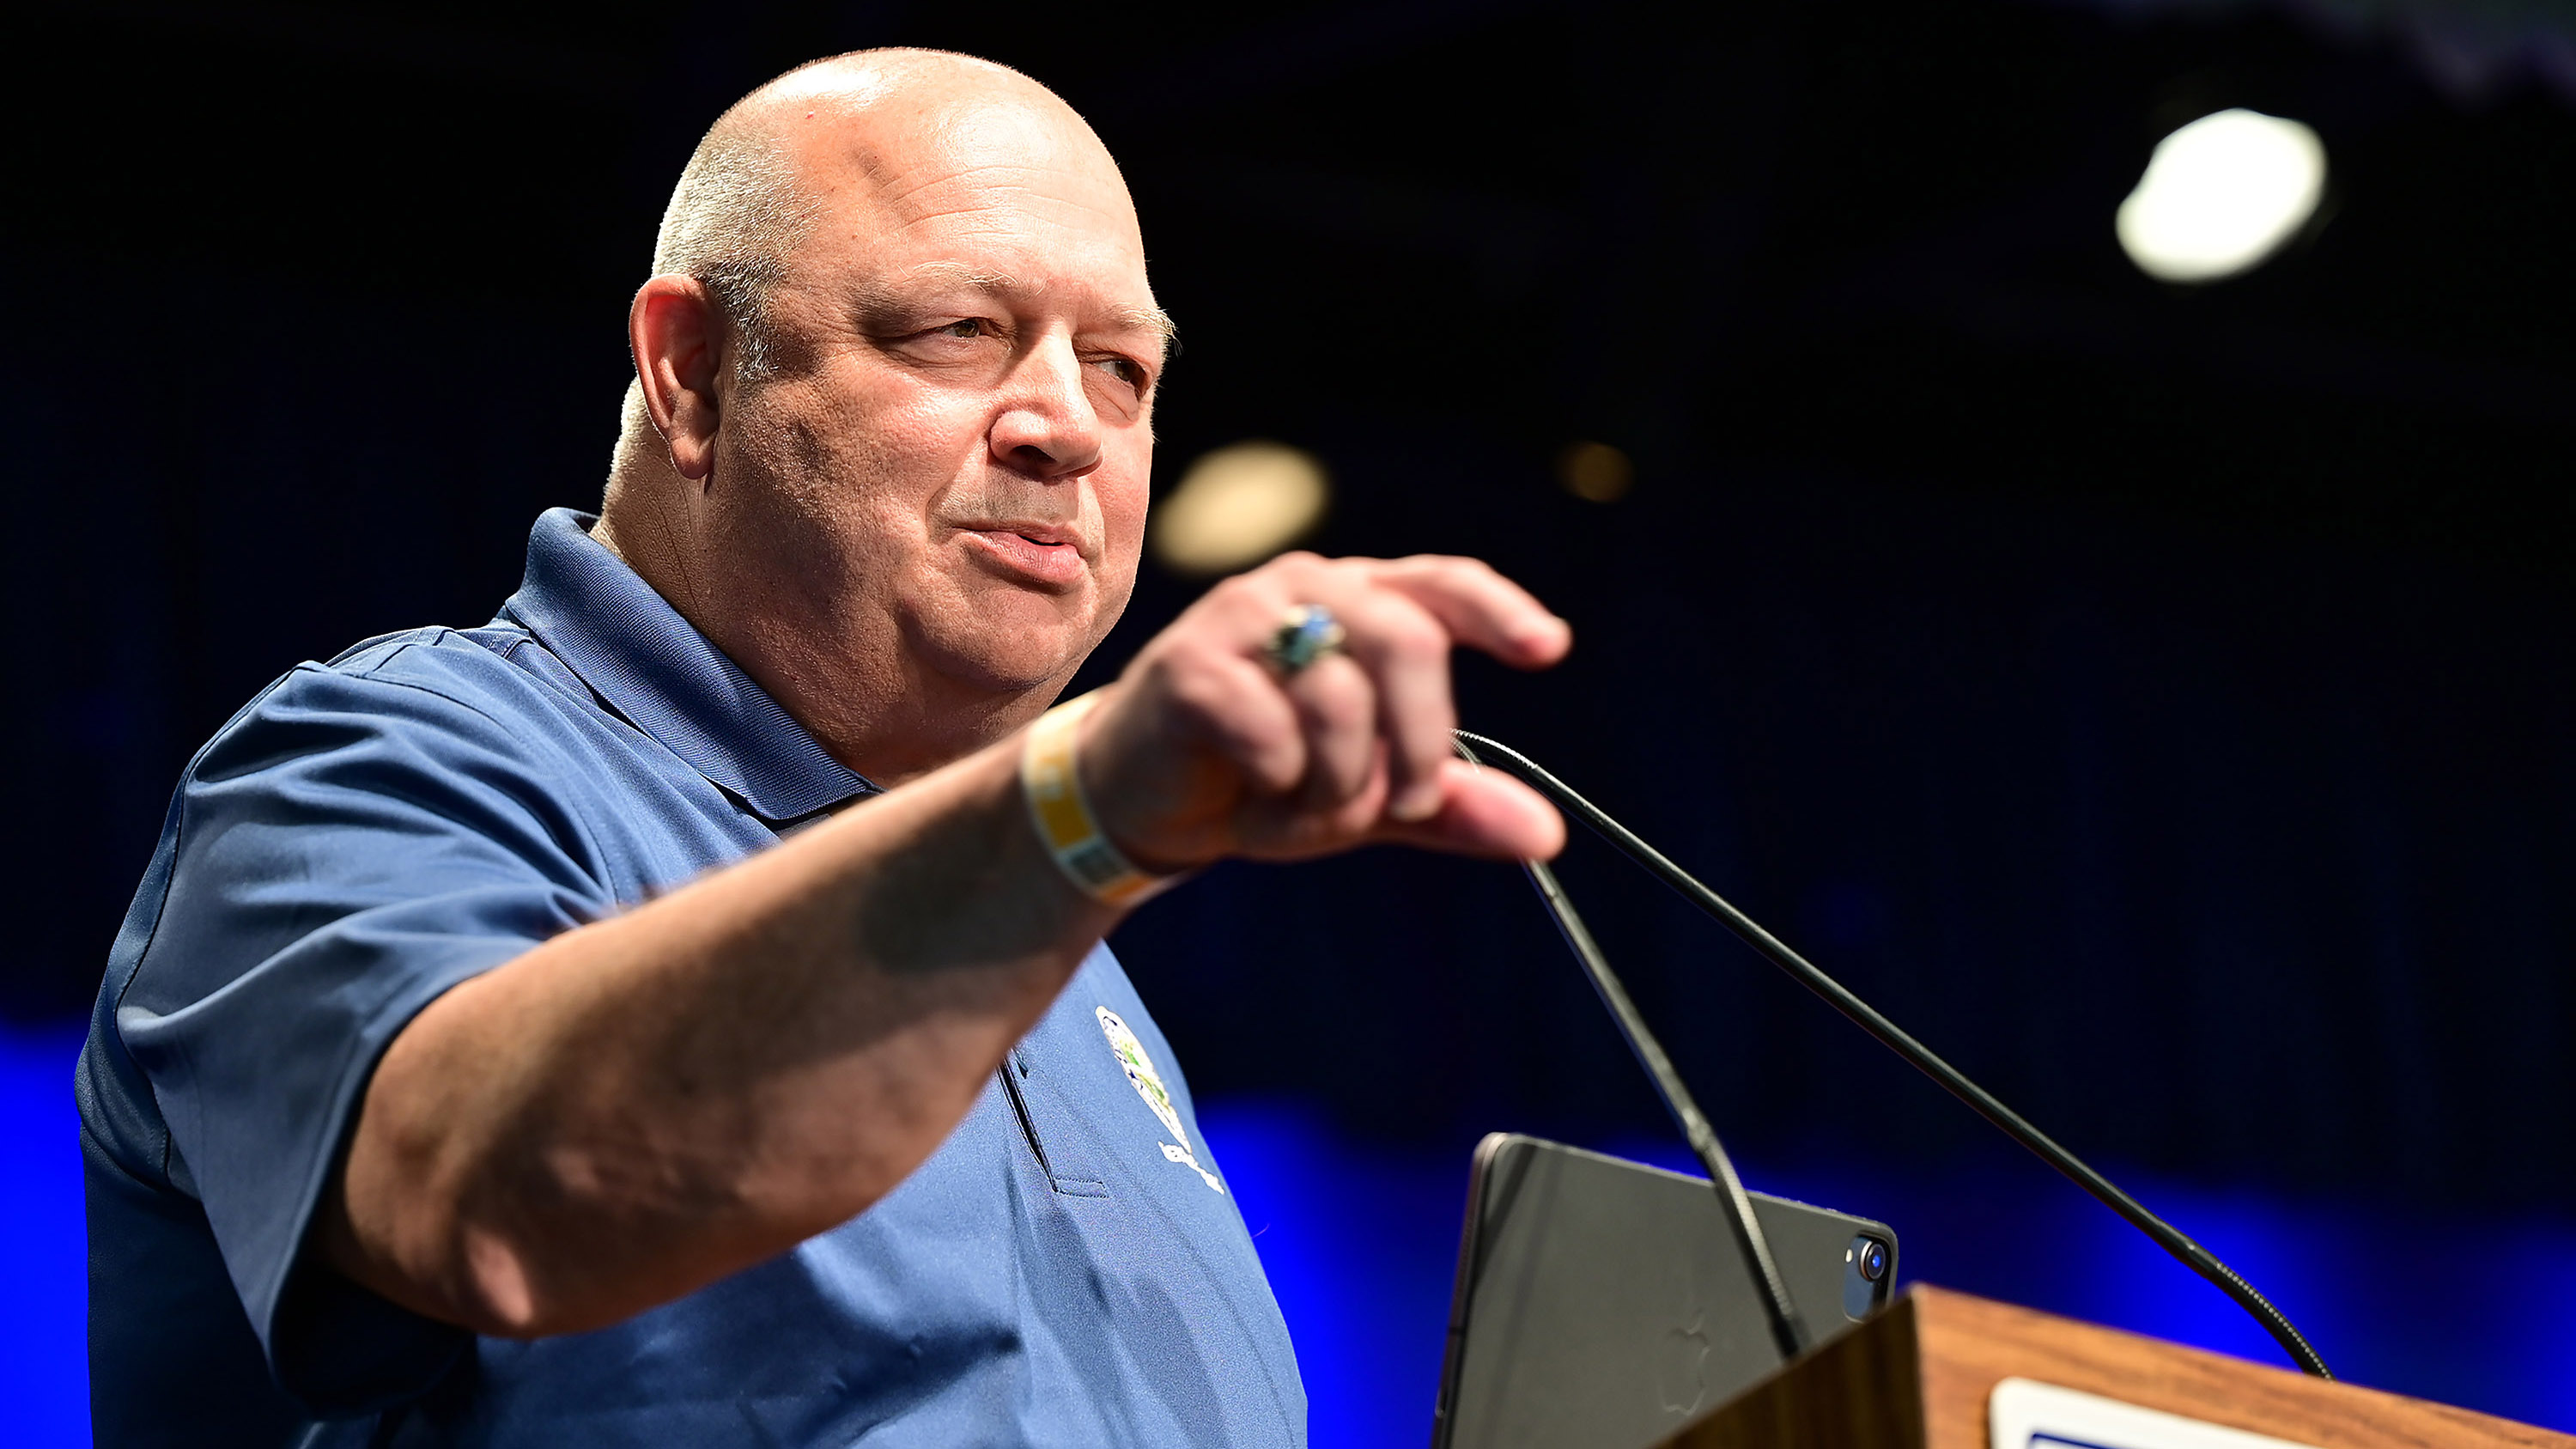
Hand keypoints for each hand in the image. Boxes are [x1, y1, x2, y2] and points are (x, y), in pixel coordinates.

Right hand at [1076, 552, 1572, 870]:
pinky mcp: (1191, 665)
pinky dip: (1278, 786)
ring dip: (1338, 784)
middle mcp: (1308, 588)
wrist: (1145, 800)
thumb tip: (1547, 834)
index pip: (1445, 586)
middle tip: (1407, 807)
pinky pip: (1271, 731)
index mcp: (1364, 600)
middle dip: (1423, 742)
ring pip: (1342, 699)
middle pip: (1408, 642)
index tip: (1549, 651)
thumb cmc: (1267, 776)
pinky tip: (1253, 792)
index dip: (1500, 613)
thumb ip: (1453, 805)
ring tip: (1303, 804)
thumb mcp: (1372, 794)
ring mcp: (1244, 617)